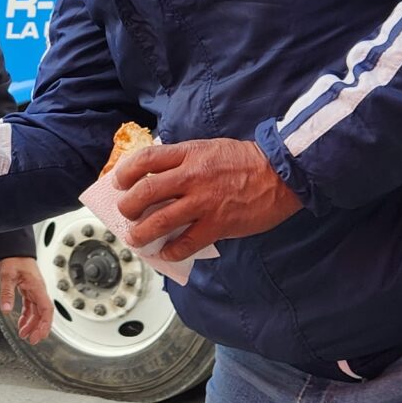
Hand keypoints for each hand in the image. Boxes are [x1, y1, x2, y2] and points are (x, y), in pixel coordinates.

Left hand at [0, 257, 52, 343]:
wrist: (14, 249)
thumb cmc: (14, 258)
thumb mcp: (8, 276)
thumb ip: (7, 293)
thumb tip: (6, 309)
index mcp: (37, 288)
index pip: (46, 309)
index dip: (44, 324)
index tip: (38, 335)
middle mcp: (38, 290)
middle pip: (43, 313)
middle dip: (39, 328)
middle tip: (32, 340)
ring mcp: (34, 291)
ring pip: (37, 311)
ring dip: (32, 324)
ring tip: (24, 334)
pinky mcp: (29, 290)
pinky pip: (31, 307)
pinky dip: (27, 316)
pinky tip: (21, 323)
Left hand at [114, 138, 301, 262]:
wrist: (282, 173)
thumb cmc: (247, 161)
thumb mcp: (210, 149)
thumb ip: (184, 162)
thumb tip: (159, 179)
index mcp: (189, 155)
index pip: (145, 160)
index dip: (125, 173)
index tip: (119, 182)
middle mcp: (191, 177)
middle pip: (144, 193)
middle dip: (127, 207)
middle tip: (126, 214)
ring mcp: (204, 202)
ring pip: (159, 222)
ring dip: (142, 234)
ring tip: (137, 239)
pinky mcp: (218, 224)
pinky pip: (186, 243)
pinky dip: (171, 251)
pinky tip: (166, 253)